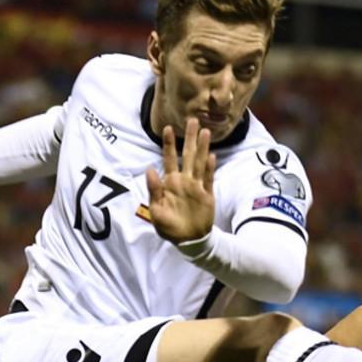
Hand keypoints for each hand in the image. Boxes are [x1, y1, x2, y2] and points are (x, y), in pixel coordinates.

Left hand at [145, 118, 215, 242]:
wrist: (189, 241)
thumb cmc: (169, 227)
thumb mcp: (156, 211)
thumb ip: (154, 190)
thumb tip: (150, 169)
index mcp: (170, 183)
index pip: (169, 159)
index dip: (168, 144)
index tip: (167, 128)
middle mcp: (184, 181)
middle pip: (187, 155)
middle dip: (190, 138)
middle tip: (192, 120)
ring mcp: (196, 187)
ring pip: (199, 162)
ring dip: (202, 147)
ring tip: (206, 132)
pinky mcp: (207, 195)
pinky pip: (209, 179)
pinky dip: (210, 168)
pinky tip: (211, 156)